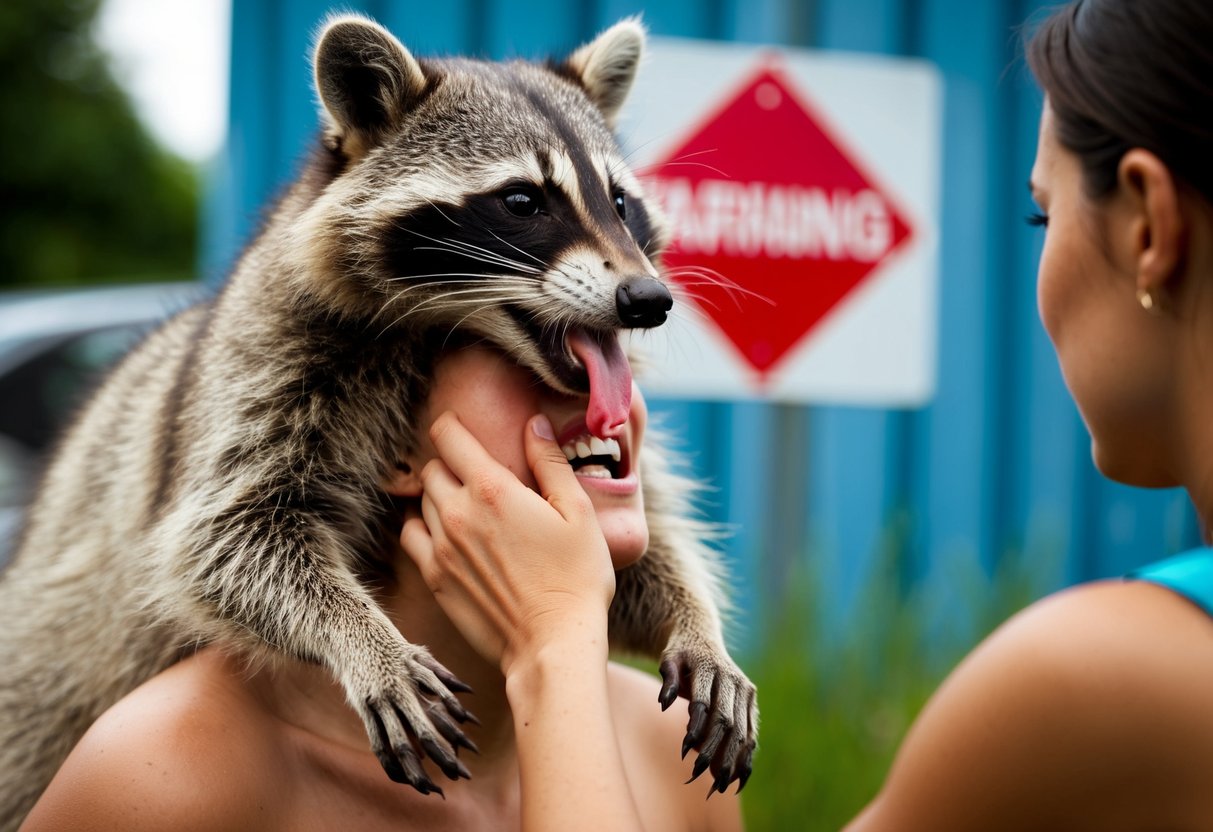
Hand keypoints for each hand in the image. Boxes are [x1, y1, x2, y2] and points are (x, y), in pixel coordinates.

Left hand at [400, 411, 615, 674]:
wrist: (553, 642)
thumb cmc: (576, 577)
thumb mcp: (579, 512)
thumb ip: (551, 462)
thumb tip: (534, 423)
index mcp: (493, 488)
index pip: (448, 436)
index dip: (452, 426)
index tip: (461, 429)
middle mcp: (458, 512)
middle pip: (433, 468)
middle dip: (451, 464)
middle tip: (475, 474)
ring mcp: (441, 547)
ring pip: (423, 501)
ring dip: (440, 496)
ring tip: (468, 506)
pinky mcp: (434, 578)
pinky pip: (410, 536)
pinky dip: (422, 527)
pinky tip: (447, 534)